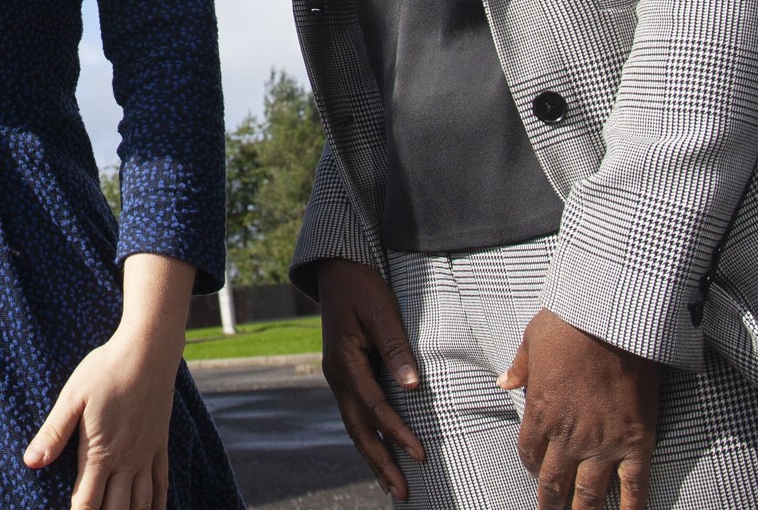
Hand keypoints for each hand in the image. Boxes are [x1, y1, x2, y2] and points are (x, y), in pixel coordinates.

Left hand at [24, 252, 191, 509]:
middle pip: (116, 509)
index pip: (87, 502)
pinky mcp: (160, 444)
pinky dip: (157, 503)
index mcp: (100, 453)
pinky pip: (162, 483)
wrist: (148, 351)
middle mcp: (126, 461)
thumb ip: (54, 433)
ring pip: (141, 502)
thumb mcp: (72, 397)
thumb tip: (31, 462)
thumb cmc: (106, 370)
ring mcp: (146, 454)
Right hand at [318, 257, 428, 500]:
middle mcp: (337, 375)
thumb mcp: (381, 310)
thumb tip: (412, 387)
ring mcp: (338, 377)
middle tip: (402, 492)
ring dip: (372, 457)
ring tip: (391, 487)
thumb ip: (395, 348)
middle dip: (380, 462)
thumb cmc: (363, 286)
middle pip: (358, 428)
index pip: (374, 406)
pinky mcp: (345, 375)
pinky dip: (368, 437)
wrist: (337, 269)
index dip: (397, 432)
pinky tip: (379, 453)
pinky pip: (355, 415)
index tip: (420, 455)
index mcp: (344, 361)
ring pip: (354, 426)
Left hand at [499, 307, 660, 509]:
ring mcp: (603, 444)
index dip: (531, 466)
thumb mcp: (532, 340)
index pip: (529, 454)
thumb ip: (520, 367)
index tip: (536, 471)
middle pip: (554, 483)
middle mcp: (569, 437)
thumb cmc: (569, 324)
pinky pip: (635, 486)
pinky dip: (632, 508)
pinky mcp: (636, 442)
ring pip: (589, 494)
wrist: (613, 320)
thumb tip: (503, 382)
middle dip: (550, 504)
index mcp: (540, 414)